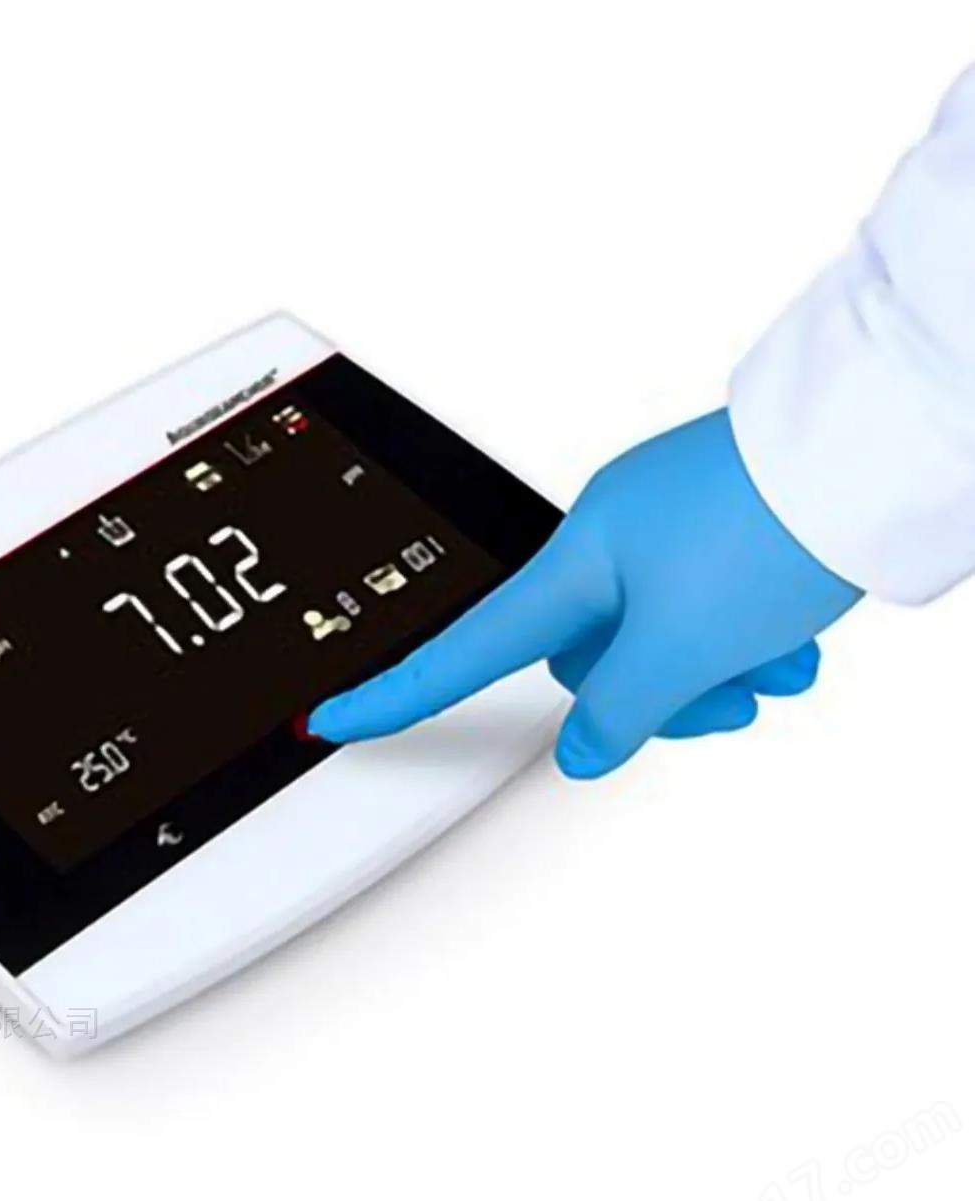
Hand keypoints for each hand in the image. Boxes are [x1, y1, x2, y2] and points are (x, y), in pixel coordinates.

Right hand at [309, 410, 863, 778]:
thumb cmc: (770, 524)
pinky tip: (792, 637)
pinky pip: (705, 606)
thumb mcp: (683, 646)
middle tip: (721, 704)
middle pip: (589, 660)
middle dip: (658, 698)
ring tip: (779, 663)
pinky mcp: (714, 526)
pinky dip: (746, 638)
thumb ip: (620, 713)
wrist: (867, 448)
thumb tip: (582, 751)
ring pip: (659, 640)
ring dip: (718, 672)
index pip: (463, 651)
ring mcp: (662, 530)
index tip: (332, 717)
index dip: (393, 694)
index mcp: (575, 563)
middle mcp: (607, 542)